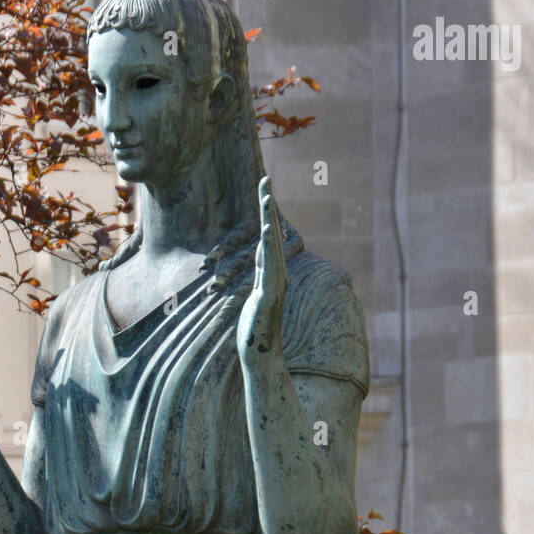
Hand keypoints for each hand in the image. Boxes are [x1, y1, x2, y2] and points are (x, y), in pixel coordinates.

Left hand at [236, 176, 287, 368]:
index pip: (268, 237)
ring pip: (271, 244)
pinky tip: (264, 229)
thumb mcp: (256, 293)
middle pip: (272, 233)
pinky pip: (268, 264)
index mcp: (273, 272)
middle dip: (267, 205)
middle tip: (265, 179)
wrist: (260, 354)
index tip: (264, 190)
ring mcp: (274, 282)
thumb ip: (261, 273)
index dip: (266, 213)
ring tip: (265, 195)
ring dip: (267, 218)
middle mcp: (277, 273)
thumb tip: (262, 253)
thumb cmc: (256, 329)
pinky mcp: (269, 293)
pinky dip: (267, 245)